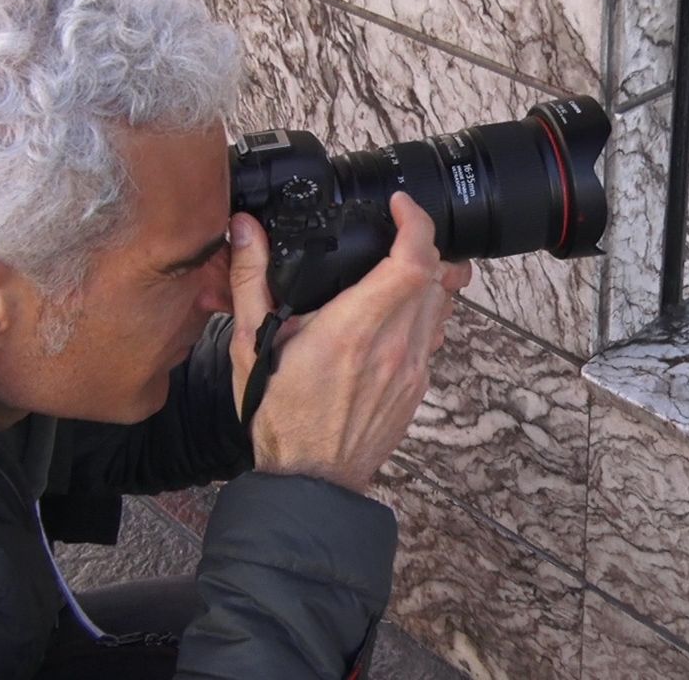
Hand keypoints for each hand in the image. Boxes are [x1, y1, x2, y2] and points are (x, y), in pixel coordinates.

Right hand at [226, 192, 472, 492]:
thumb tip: (245, 229)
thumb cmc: (279, 417)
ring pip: (442, 303)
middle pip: (436, 274)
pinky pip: (436, 333)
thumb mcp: (251, 345)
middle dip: (422, 243)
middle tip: (396, 232)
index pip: (412, 261)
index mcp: (352, 330)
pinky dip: (425, 310)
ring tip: (400, 265)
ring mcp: (412, 368)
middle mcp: (393, 346)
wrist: (309, 480)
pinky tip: (397, 312)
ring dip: (430, 276)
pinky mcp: (418, 386)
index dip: (416, 223)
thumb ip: (251, 280)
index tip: (401, 207)